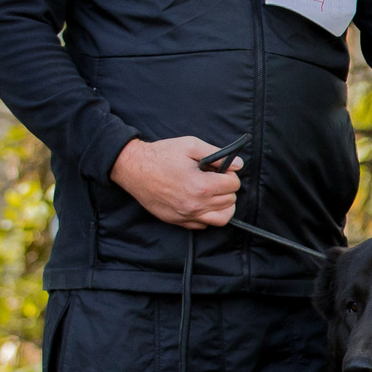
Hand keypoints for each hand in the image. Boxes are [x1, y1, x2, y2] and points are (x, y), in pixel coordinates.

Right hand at [112, 136, 240, 228]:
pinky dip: (207, 216)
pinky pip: (202, 225)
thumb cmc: (160, 155)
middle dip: (226, 189)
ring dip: (223, 206)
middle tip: (215, 179)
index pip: (233, 186)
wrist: (132, 168)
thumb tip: (239, 164)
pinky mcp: (177, 221)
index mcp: (201, 186)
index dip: (230, 175)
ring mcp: (186, 215)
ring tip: (214, 194)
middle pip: (230, 201)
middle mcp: (195, 205)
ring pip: (221, 219)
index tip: (221, 170)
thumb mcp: (190, 145)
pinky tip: (200, 203)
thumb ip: (217, 155)